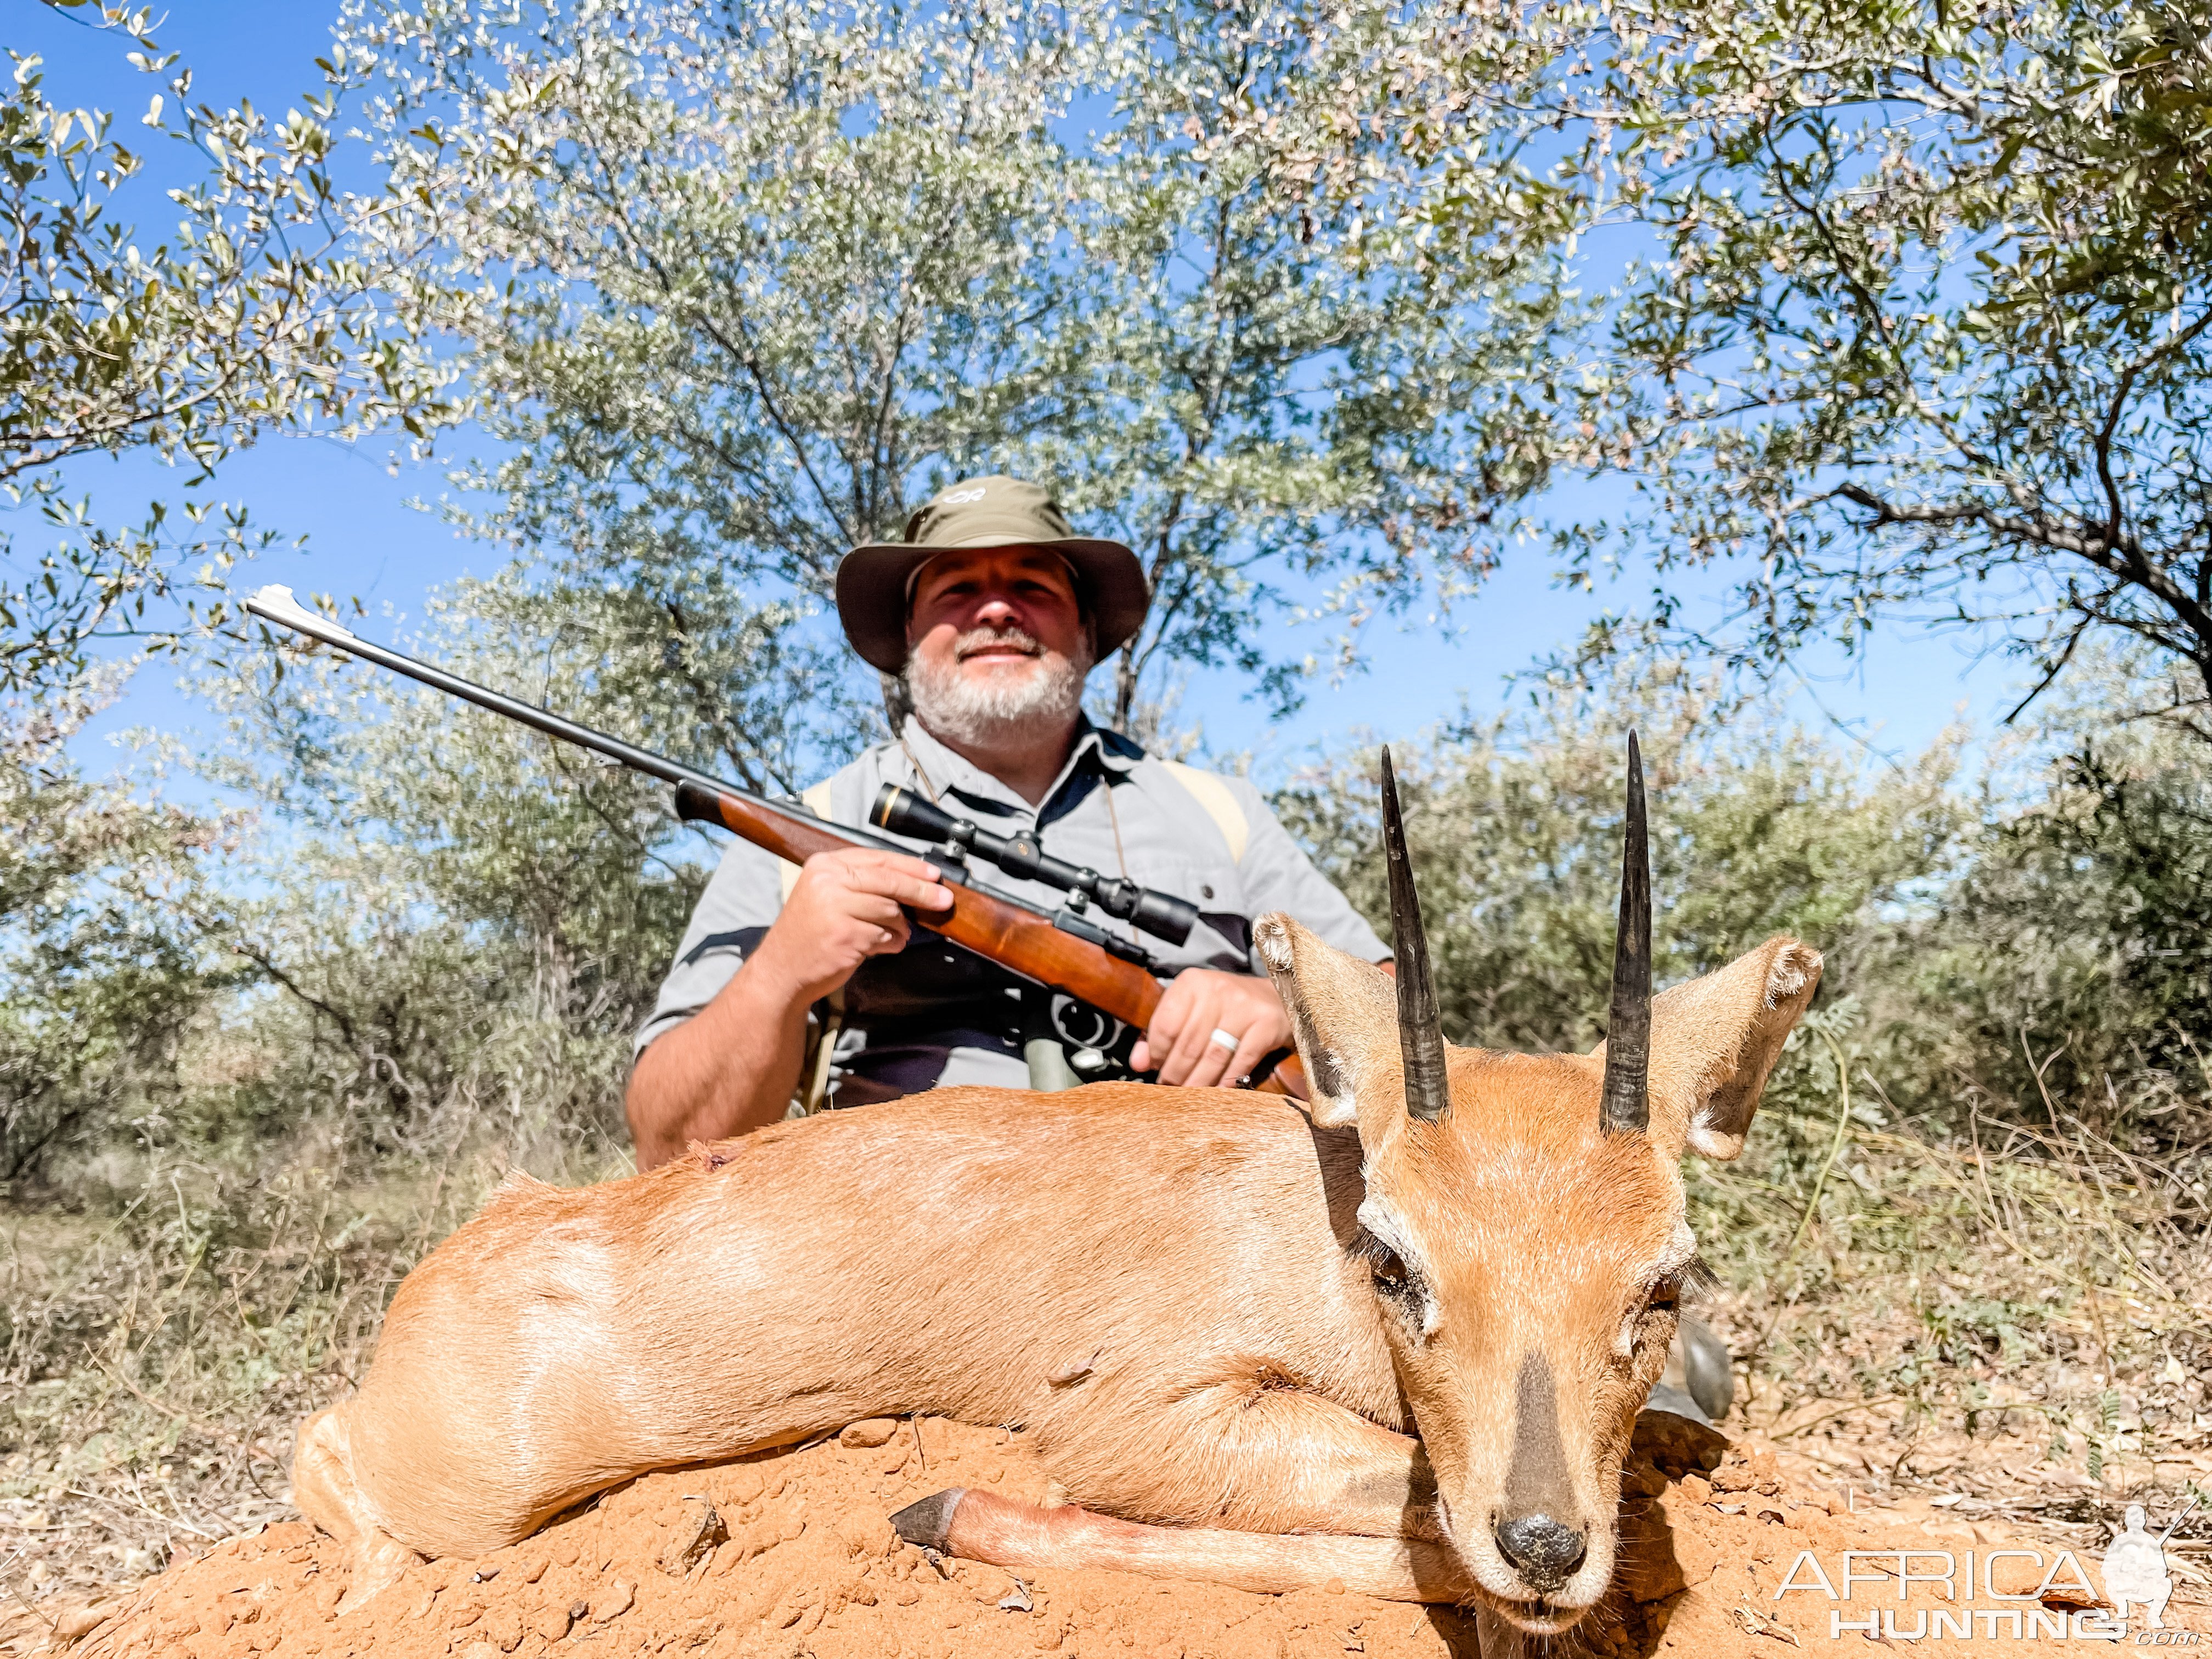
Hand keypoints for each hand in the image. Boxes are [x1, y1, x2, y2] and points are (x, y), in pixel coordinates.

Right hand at [750, 848, 952, 1005]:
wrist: (782, 970)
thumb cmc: (809, 934)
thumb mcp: (826, 896)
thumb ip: (861, 884)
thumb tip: (912, 883)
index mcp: (824, 865)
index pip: (878, 859)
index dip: (911, 867)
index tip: (933, 876)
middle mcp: (827, 881)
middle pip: (889, 881)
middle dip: (921, 892)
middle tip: (944, 900)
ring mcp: (834, 908)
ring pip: (890, 910)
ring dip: (900, 926)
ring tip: (892, 935)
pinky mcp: (844, 935)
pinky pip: (884, 935)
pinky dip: (890, 943)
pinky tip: (881, 947)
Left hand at [1131, 968, 1293, 1088]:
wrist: (1274, 997)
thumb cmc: (1224, 1007)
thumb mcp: (1191, 1009)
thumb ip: (1162, 1033)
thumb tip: (1138, 1063)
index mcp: (1192, 983)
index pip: (1166, 1025)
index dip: (1157, 1054)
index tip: (1156, 1069)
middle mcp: (1217, 990)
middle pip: (1188, 1044)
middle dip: (1176, 1074)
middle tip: (1171, 1091)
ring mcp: (1244, 1007)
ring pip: (1213, 1056)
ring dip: (1198, 1083)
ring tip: (1190, 1097)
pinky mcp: (1266, 1025)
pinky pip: (1241, 1062)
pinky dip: (1226, 1082)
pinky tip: (1218, 1093)